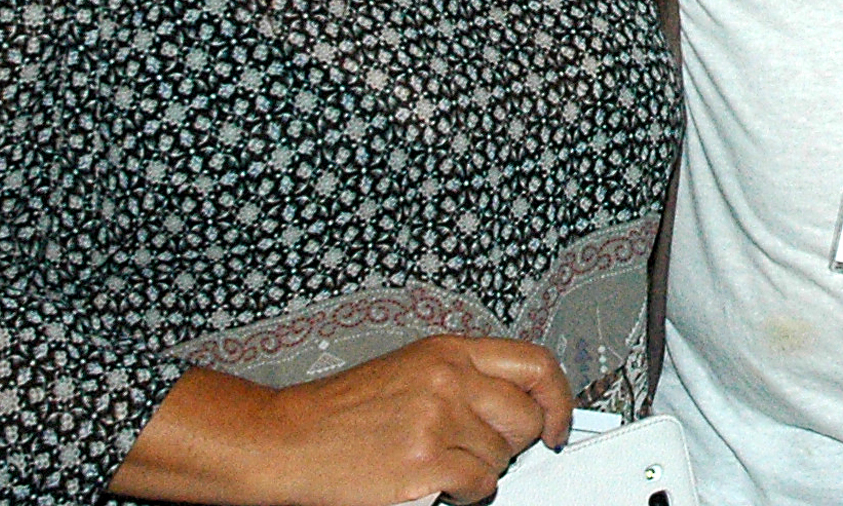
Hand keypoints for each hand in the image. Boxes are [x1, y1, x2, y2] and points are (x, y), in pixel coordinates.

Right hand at [114, 335, 572, 505]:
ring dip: (481, 472)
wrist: (284, 441)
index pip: (534, 365)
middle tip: (481, 453)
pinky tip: (437, 487)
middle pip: (525, 415)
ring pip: (502, 457)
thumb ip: (461, 379)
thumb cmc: (337, 412)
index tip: (556, 423)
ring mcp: (438, 418)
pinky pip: (480, 485)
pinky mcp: (425, 461)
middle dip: (514, 443)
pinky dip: (467, 495)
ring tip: (441, 468)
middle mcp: (448, 378)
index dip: (558, 398)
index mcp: (447, 351)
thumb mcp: (407, 371)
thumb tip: (511, 406)